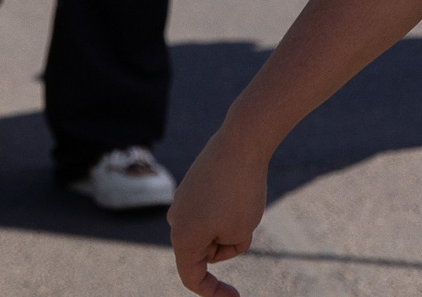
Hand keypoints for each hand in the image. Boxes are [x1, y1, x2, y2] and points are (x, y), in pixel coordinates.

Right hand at [169, 133, 268, 295]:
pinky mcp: (193, 183)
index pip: (192, 277)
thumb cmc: (242, 190)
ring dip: (231, 222)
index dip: (212, 292)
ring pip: (212, 227)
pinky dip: (228, 204)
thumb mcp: (242, 231)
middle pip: (206, 249)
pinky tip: (235, 184)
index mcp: (182, 239)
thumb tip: (213, 232)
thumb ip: (227, 244)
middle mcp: (175, 219)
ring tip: (242, 196)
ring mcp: (182, 199)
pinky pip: (214, 207)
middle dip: (229, 242)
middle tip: (246, 217)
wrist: (242, 140)